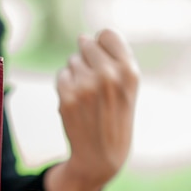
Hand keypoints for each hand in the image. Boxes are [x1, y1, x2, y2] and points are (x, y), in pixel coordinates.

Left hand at [46, 29, 139, 190]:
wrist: (101, 156)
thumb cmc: (116, 117)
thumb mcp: (127, 88)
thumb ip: (113, 59)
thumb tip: (83, 37)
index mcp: (129, 71)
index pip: (107, 34)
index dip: (102, 45)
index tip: (104, 60)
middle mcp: (108, 75)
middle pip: (86, 43)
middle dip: (87, 58)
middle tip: (95, 82)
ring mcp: (85, 86)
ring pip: (72, 60)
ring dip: (77, 73)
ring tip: (88, 95)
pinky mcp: (66, 97)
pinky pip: (61, 75)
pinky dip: (66, 86)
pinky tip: (77, 102)